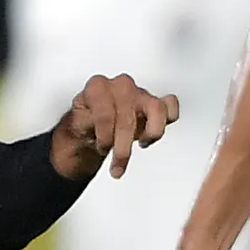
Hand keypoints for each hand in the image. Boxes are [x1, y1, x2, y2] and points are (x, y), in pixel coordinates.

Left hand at [49, 73, 177, 180]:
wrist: (93, 125)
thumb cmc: (87, 123)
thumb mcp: (79, 125)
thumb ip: (86, 124)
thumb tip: (94, 128)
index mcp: (98, 87)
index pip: (105, 112)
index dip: (104, 136)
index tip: (102, 147)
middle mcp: (120, 86)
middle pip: (128, 118)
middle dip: (123, 146)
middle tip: (117, 163)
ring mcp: (139, 93)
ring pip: (157, 109)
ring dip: (151, 133)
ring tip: (142, 144)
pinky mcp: (154, 102)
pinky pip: (170, 105)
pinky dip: (168, 119)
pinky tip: (151, 134)